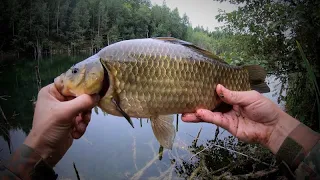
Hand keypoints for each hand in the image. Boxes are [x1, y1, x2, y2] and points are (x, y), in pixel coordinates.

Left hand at [24, 84, 99, 166]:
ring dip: (84, 119)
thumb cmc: (49, 128)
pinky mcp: (70, 121)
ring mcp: (65, 111)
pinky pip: (82, 119)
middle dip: (85, 108)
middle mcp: (58, 99)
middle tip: (85, 115)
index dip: (82, 86)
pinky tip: (76, 133)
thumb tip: (98, 95)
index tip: (94, 89)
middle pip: (80, 96)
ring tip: (80, 126)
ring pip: (83, 109)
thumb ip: (83, 102)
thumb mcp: (65, 112)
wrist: (44, 152)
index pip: (70, 82)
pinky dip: (81, 126)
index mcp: (52, 92)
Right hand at [182, 84, 299, 153]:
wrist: (273, 127)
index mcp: (234, 96)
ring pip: (209, 113)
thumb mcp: (249, 97)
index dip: (207, 90)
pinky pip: (215, 120)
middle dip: (198, 103)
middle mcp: (228, 105)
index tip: (195, 87)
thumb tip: (217, 87)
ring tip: (184, 113)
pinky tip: (198, 114)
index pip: (218, 92)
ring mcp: (226, 116)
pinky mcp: (227, 125)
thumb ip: (232, 94)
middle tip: (184, 102)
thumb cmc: (264, 109)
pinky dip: (206, 117)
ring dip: (197, 113)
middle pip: (210, 103)